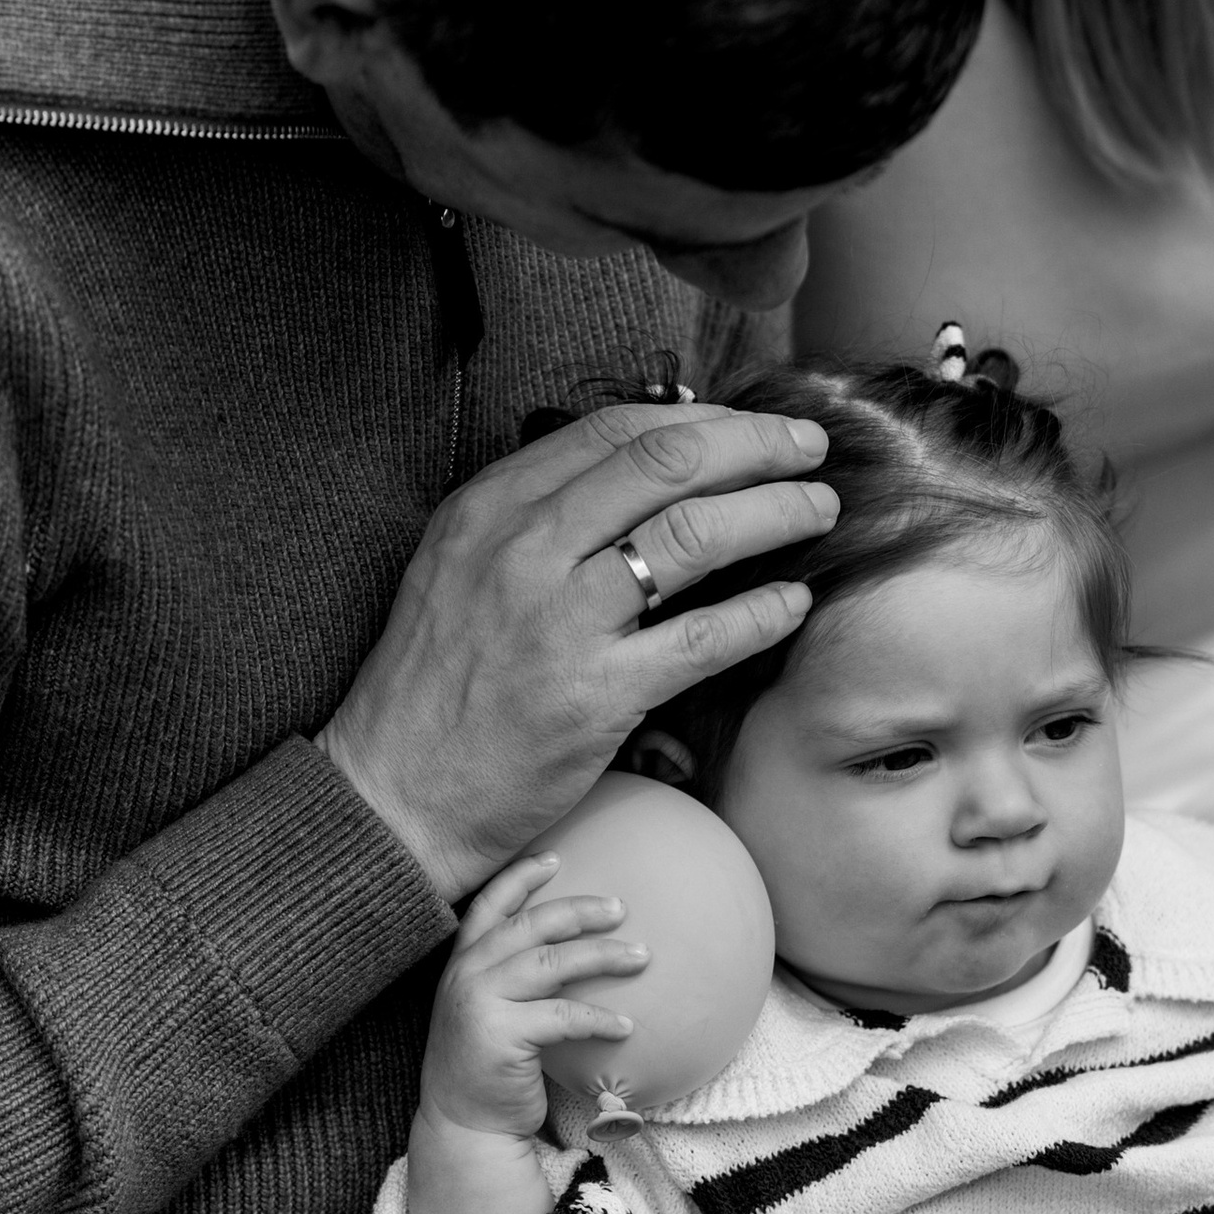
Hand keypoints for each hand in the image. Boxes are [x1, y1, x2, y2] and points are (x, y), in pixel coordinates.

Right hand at [322, 402, 833, 903]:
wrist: (395, 794)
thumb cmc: (437, 683)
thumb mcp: (462, 568)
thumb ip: (539, 515)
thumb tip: (646, 468)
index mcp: (489, 509)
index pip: (616, 431)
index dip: (704, 419)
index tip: (755, 427)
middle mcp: (522, 551)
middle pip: (667, 465)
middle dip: (757, 446)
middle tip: (810, 448)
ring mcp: (558, 623)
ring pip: (694, 536)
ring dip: (775, 513)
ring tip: (817, 512)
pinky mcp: (593, 697)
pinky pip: (702, 637)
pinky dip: (761, 612)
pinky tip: (792, 602)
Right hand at [405, 857, 645, 1213]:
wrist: (464, 1125)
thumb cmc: (488, 1068)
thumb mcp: (490, 1011)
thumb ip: (513, 978)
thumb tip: (571, 948)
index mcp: (462, 963)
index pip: (488, 905)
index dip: (521, 878)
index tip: (555, 857)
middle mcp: (466, 975)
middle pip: (530, 925)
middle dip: (578, 910)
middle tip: (621, 908)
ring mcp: (480, 1003)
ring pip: (552, 963)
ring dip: (602, 956)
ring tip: (642, 957)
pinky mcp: (501, 1035)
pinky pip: (564, 1016)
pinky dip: (600, 1018)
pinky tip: (627, 1025)